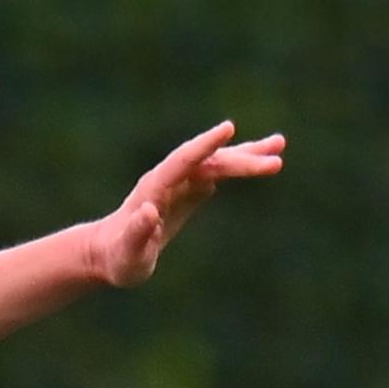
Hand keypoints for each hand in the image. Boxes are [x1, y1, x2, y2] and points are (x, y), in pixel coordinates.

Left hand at [89, 120, 284, 288]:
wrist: (108, 254)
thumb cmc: (118, 259)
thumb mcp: (128, 254)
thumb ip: (137, 234)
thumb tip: (149, 211)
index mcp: (154, 189)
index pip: (183, 161)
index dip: (205, 145)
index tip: (228, 128)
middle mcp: (168, 180)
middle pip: (208, 162)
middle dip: (241, 160)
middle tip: (277, 160)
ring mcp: (180, 183)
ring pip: (217, 163)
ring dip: (247, 155)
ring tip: (280, 145)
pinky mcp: (188, 192)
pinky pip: (217, 174)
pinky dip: (239, 168)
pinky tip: (262, 162)